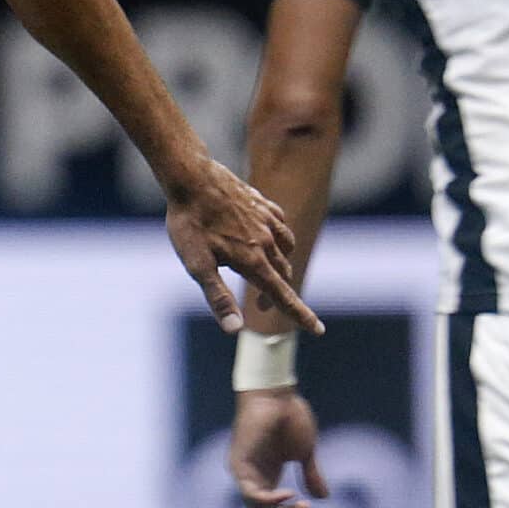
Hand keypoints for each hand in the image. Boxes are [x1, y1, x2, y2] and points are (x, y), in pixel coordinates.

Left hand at [165, 160, 322, 335]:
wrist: (190, 177)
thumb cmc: (190, 222)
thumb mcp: (197, 265)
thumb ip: (218, 297)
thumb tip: (235, 329)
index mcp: (252, 260)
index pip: (283, 295)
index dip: (300, 315)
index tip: (318, 330)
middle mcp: (265, 240)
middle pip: (282, 274)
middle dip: (277, 294)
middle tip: (259, 305)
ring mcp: (265, 219)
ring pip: (285, 248)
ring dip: (280, 265)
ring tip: (266, 272)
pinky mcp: (260, 202)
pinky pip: (280, 223)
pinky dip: (279, 236)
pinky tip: (268, 236)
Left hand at [229, 388, 328, 507]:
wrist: (277, 393)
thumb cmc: (289, 416)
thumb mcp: (305, 452)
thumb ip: (311, 475)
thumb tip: (324, 497)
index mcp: (265, 477)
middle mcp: (251, 478)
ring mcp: (243, 472)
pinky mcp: (239, 464)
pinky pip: (252, 494)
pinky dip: (271, 500)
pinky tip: (289, 497)